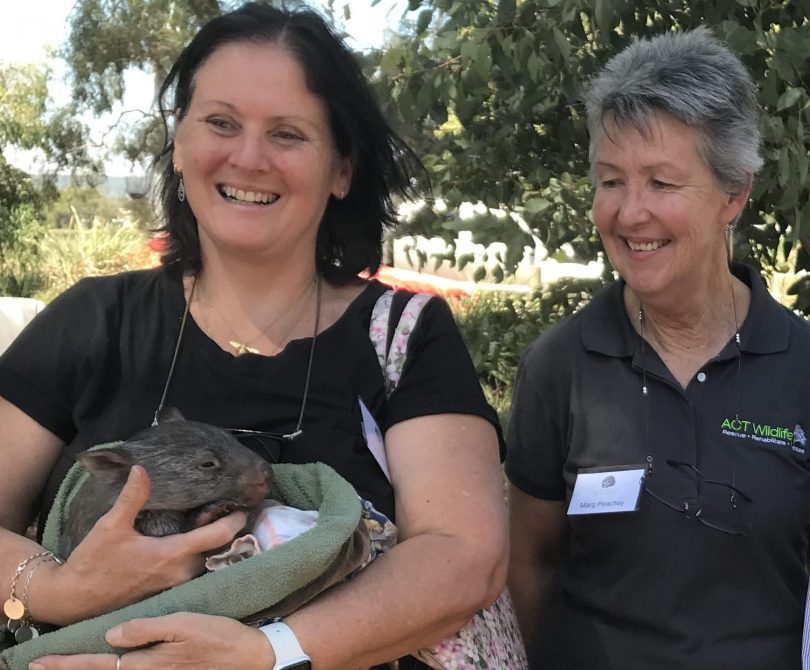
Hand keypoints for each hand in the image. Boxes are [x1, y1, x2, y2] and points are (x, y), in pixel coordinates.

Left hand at [29, 612, 272, 669]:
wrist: (250, 657)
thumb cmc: (219, 636)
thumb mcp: (185, 624)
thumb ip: (147, 629)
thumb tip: (111, 634)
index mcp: (148, 663)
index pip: (100, 666)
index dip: (69, 665)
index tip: (39, 664)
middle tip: (40, 667)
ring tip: (69, 663)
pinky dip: (116, 669)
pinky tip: (112, 660)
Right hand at [42, 466, 247, 623]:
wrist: (75, 599)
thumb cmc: (94, 562)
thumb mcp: (111, 526)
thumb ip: (131, 497)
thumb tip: (142, 469)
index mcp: (172, 555)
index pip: (218, 536)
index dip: (235, 519)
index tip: (243, 504)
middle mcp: (181, 573)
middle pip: (219, 549)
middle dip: (229, 530)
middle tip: (232, 508)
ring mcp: (175, 585)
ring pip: (208, 561)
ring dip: (216, 544)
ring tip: (218, 521)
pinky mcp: (168, 591)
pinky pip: (195, 572)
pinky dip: (203, 556)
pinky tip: (198, 541)